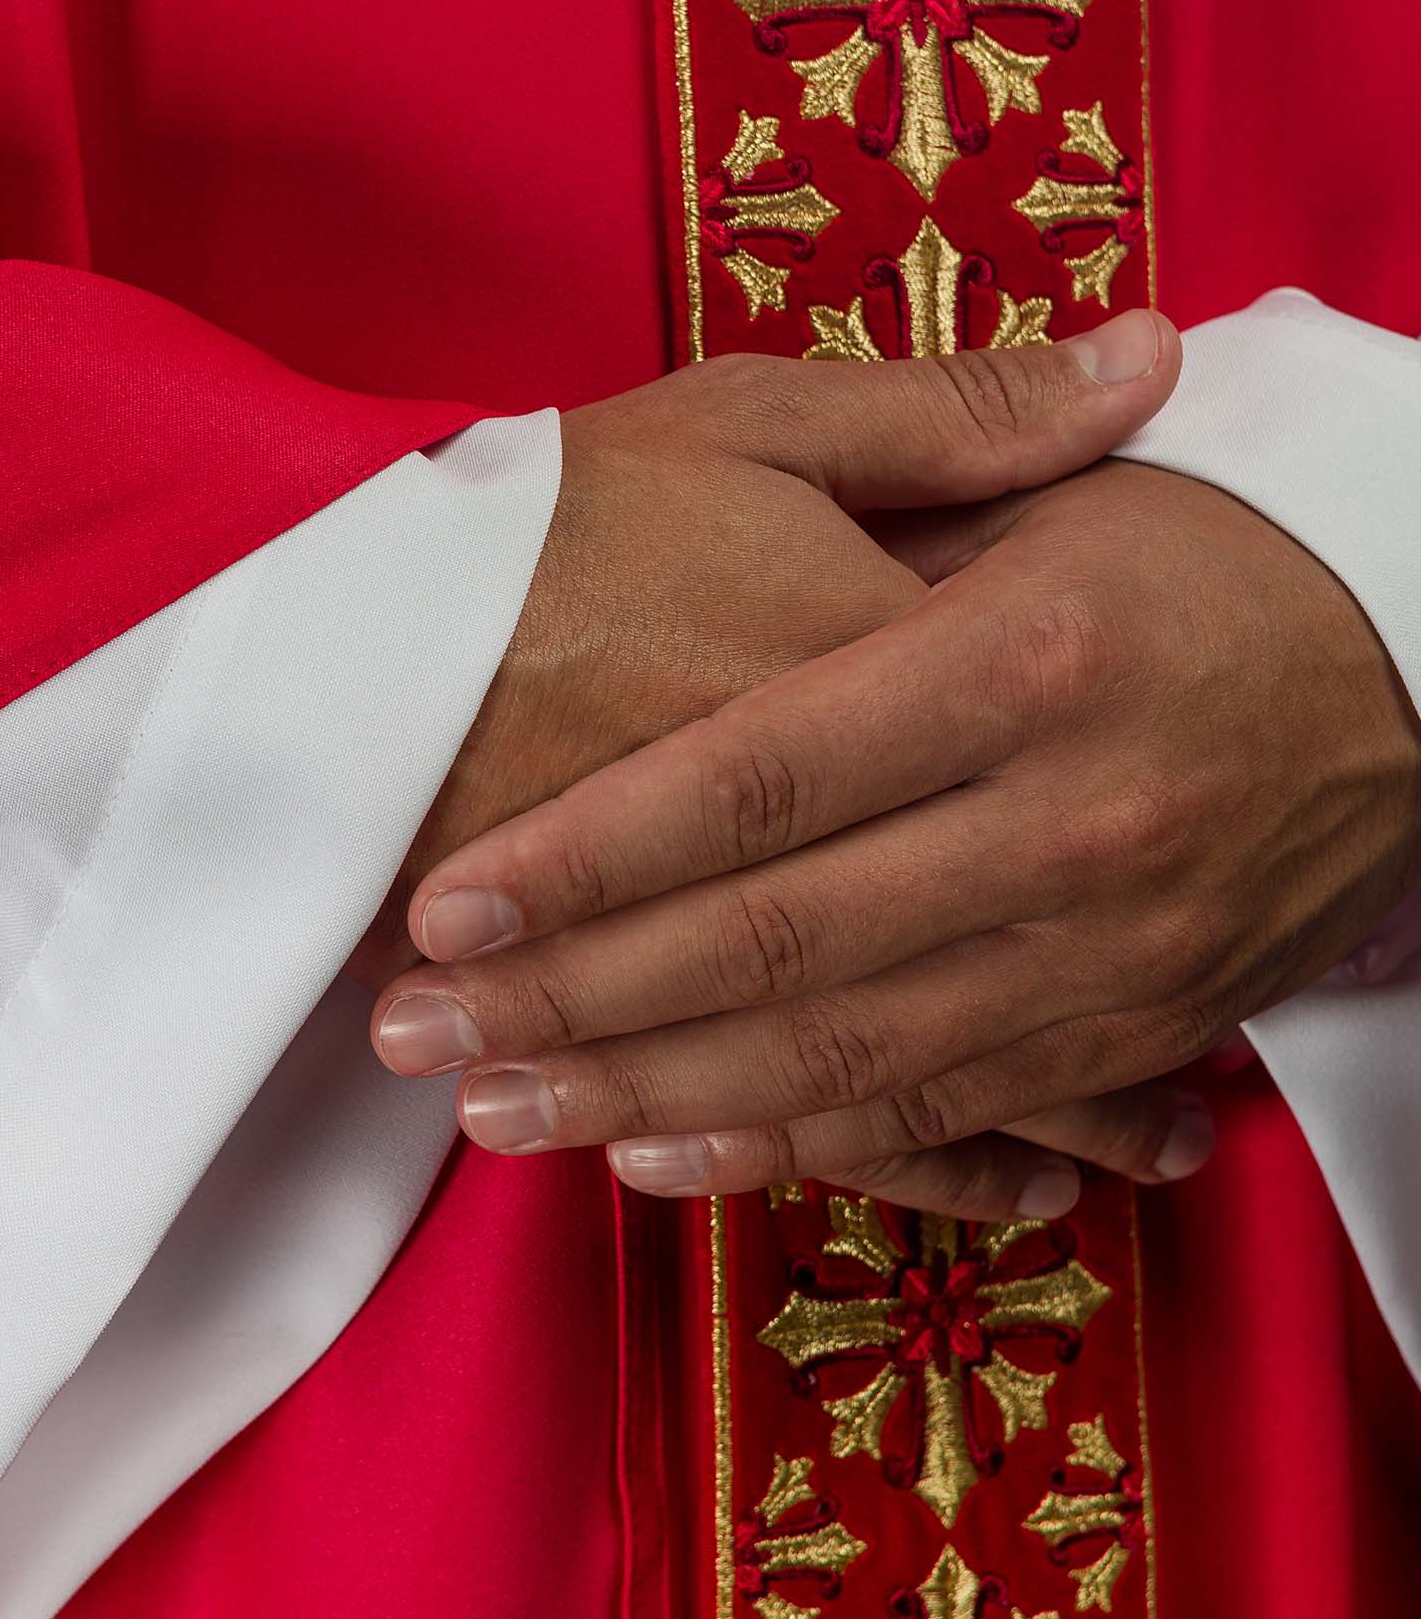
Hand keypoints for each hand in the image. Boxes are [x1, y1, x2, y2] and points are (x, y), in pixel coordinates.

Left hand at [379, 432, 1420, 1221]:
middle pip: (774, 939)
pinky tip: (663, 1152)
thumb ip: (919, 466)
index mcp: (1018, 660)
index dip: (588, 853)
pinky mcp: (1132, 1030)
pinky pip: (939, 1111)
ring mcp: (1108, 950)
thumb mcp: (1055, 477)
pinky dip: (796, 1142)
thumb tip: (736, 466)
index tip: (449, 902)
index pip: (758, 778)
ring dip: (646, 1093)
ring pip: (841, 1052)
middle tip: (415, 1035)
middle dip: (571, 1001)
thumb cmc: (1202, 544)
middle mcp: (1065, 824)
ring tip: (493, 1112)